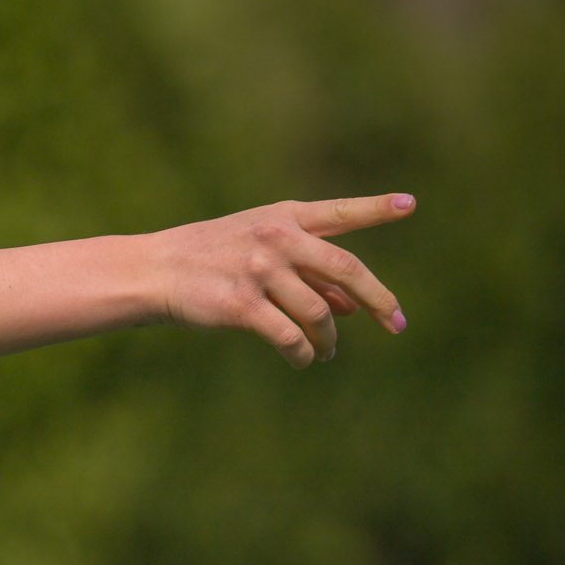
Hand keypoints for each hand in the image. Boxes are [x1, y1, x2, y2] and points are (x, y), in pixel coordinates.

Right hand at [151, 194, 412, 366]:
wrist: (156, 271)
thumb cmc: (212, 259)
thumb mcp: (261, 251)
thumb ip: (307, 271)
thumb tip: (354, 306)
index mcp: (283, 217)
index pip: (338, 213)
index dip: (375, 210)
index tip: (408, 205)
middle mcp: (276, 238)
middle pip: (346, 269)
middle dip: (379, 300)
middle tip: (397, 323)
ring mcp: (259, 270)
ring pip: (319, 312)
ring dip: (329, 339)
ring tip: (328, 352)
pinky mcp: (241, 304)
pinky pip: (289, 337)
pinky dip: (302, 353)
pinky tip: (303, 359)